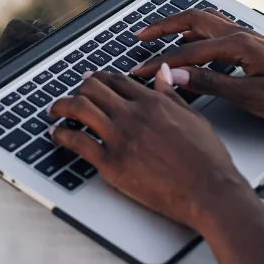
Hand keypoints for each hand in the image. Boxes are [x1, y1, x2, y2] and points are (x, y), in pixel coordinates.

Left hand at [49, 68, 253, 230]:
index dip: (99, 78)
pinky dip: (61, 134)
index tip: (91, 80)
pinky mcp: (111, 163)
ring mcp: (120, 137)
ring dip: (61, 106)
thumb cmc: (207, 159)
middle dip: (78, 88)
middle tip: (72, 94)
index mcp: (153, 102)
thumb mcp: (193, 117)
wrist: (209, 190)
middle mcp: (133, 115)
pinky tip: (56, 134)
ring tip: (55, 110)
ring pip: (79, 108)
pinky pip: (77, 141)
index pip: (116, 80)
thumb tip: (163, 73)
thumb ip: (172, 94)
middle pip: (92, 89)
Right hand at [131, 10, 263, 124]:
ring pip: (205, 22)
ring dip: (178, 25)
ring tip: (157, 34)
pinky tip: (190, 45)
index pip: (187, 52)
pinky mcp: (252, 46)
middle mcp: (241, 35)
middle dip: (163, 26)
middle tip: (140, 34)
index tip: (139, 70)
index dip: (160, 62)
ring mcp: (248, 38)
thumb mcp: (250, 96)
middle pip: (193, 20)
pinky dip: (196, 34)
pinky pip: (216, 32)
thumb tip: (179, 75)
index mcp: (238, 45)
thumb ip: (211, 83)